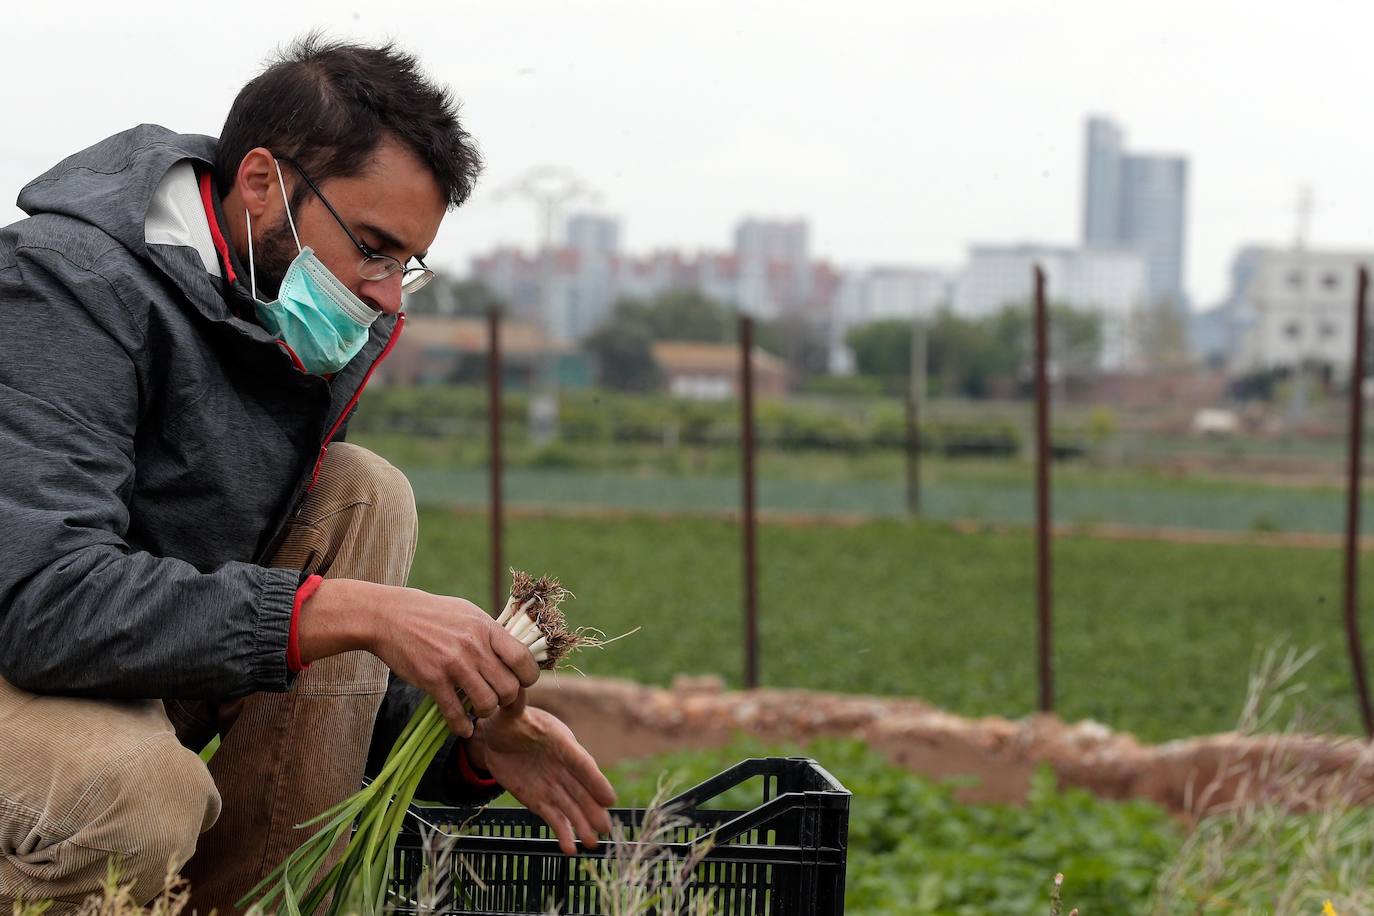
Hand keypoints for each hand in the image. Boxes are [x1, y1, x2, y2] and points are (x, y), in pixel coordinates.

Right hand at [296, 579, 539, 737]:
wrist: (389, 616)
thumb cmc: (431, 614)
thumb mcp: (467, 613)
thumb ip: (490, 634)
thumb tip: (513, 652)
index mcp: (486, 628)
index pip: (523, 660)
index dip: (527, 678)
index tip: (519, 682)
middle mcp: (474, 646)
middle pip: (509, 688)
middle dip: (506, 699)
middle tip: (496, 698)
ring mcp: (454, 664)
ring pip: (487, 704)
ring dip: (485, 712)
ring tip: (478, 709)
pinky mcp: (432, 679)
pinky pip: (455, 713)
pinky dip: (462, 726)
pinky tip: (462, 727)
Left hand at [467, 691, 616, 853]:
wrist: (497, 738)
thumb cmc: (509, 720)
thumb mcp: (510, 712)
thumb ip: (514, 704)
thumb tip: (514, 688)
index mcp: (561, 743)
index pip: (580, 762)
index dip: (594, 780)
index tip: (610, 798)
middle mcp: (562, 767)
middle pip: (581, 791)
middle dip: (593, 809)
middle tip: (607, 828)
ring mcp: (552, 785)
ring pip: (570, 808)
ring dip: (581, 825)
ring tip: (592, 844)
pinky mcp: (539, 800)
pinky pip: (554, 817)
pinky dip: (562, 832)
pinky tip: (569, 849)